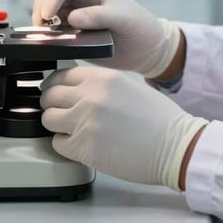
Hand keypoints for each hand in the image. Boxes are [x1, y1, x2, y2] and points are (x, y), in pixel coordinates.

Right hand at [32, 0, 180, 77]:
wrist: (147, 50)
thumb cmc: (141, 27)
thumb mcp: (123, 18)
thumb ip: (99, 16)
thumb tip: (73, 17)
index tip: (48, 15)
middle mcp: (80, 0)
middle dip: (42, 11)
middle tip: (43, 27)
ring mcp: (75, 17)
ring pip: (48, 17)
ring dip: (44, 26)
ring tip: (49, 36)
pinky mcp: (74, 35)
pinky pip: (54, 34)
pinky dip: (50, 38)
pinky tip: (55, 44)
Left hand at [41, 65, 207, 189]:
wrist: (174, 145)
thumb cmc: (159, 119)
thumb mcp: (128, 87)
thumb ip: (100, 85)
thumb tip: (75, 90)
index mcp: (103, 78)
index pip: (62, 75)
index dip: (57, 86)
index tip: (58, 94)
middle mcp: (90, 95)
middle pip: (49, 96)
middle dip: (54, 105)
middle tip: (64, 113)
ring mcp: (84, 121)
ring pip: (48, 119)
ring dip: (58, 125)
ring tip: (75, 131)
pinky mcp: (82, 147)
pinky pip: (57, 143)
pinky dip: (66, 145)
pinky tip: (84, 145)